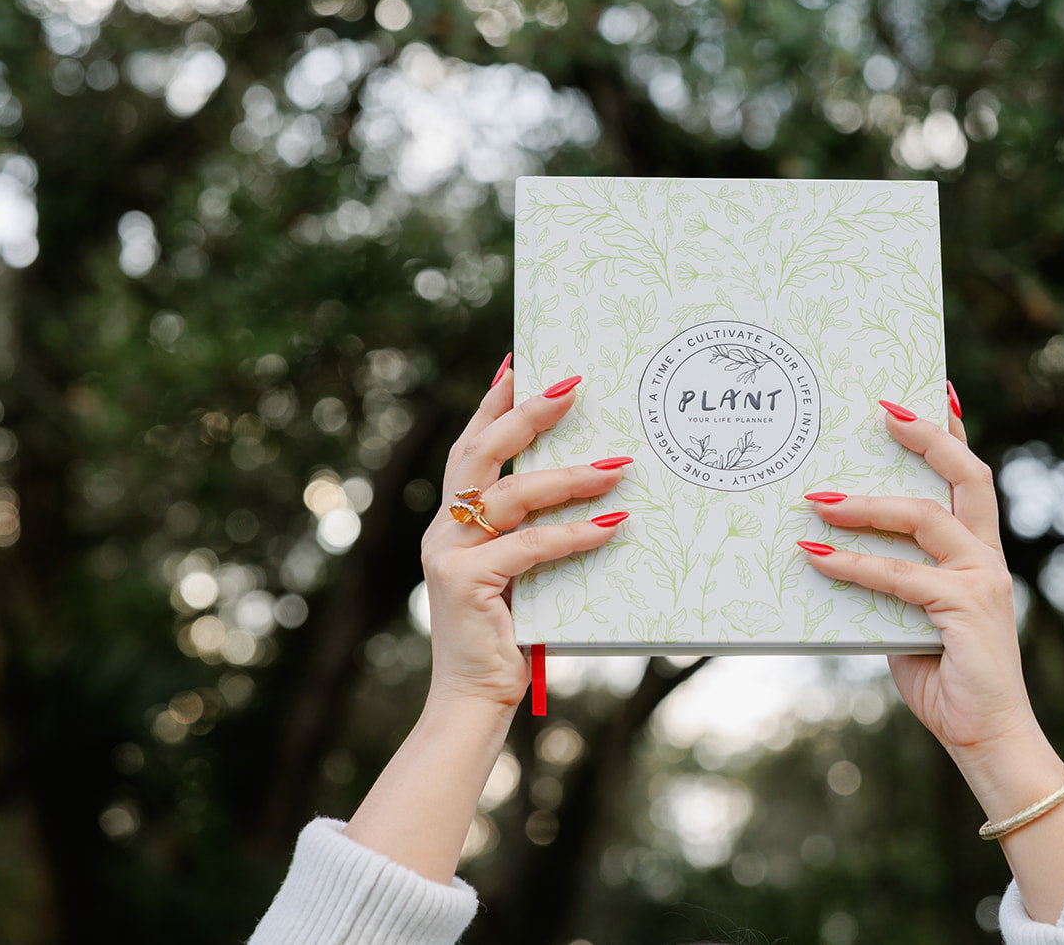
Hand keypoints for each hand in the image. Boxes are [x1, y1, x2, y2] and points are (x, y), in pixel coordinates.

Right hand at [345, 363, 631, 881]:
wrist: (475, 703)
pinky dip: (574, 534)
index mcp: (453, 522)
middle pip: (482, 454)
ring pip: (511, 496)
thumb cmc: (510, 637)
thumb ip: (533, 531)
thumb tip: (593, 483)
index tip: (520, 361)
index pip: (471, 447)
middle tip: (574, 385)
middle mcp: (443, 530)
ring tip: (620, 464)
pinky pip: (529, 547)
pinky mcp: (463, 583)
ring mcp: (447, 555)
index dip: (494, 403)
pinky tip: (613, 524)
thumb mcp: (521, 573)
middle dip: (527, 414)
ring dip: (570, 476)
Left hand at [799, 396, 1036, 762]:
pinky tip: (816, 557)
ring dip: (864, 505)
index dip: (952, 433)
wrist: (985, 738)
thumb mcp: (912, 620)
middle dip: (926, 438)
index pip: (969, 480)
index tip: (935, 392)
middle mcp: (987, 558)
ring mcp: (981, 580)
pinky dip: (852, 564)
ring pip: (923, 518)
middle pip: (965, 477)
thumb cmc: (947, 680)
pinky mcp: (964, 608)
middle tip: (882, 412)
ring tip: (816, 500)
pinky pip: (898, 576)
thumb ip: (893, 584)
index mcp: (979, 555)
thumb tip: (840, 556)